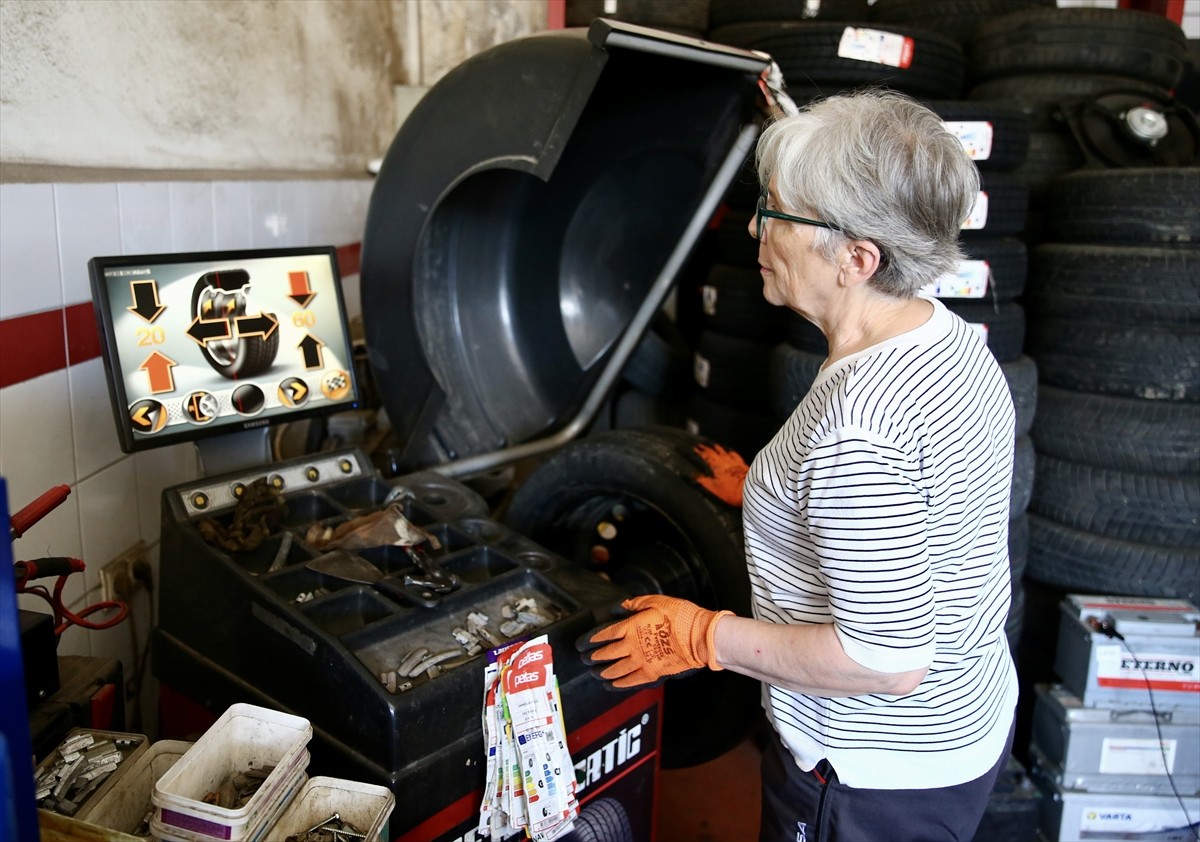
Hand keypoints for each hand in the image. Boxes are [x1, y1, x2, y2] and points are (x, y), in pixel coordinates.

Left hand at [576, 595, 731, 689]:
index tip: (582, 643)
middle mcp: (633, 646)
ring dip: (603, 672)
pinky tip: (612, 685)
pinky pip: (630, 681)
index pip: (605, 634)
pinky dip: (618, 684)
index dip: (591, 639)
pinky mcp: (652, 673)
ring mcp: (641, 662)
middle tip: (585, 659)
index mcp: (632, 627)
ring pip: (616, 670)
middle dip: (593, 657)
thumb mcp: (656, 601)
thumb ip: (634, 604)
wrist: (700, 637)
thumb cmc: (681, 616)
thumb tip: (618, 607)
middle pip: (606, 654)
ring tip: (595, 673)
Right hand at [693, 443, 747, 506]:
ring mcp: (734, 462)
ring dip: (718, 448)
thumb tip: (693, 475)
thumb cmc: (731, 490)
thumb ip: (703, 480)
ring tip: (714, 445)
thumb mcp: (713, 488)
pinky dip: (730, 452)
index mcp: (716, 465)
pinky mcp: (742, 464)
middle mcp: (724, 461)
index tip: (695, 448)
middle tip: (701, 445)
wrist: (750, 490)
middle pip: (714, 452)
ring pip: (724, 452)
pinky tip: (730, 451)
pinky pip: (735, 455)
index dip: (700, 452)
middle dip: (706, 448)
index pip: (706, 456)